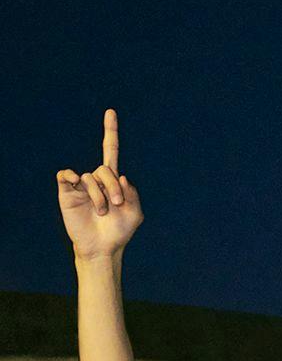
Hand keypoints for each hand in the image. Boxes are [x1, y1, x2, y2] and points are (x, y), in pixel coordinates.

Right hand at [56, 111, 142, 259]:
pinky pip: (66, 175)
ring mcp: (80, 185)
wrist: (102, 248)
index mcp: (113, 180)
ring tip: (102, 211)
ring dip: (100, 195)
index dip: (111, 132)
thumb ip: (133, 193)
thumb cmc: (119, 232)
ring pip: (90, 177)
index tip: (111, 112)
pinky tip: (77, 184)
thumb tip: (120, 176)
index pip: (111, 150)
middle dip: (113, 186)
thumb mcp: (135, 212)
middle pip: (105, 168)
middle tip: (116, 205)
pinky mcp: (67, 191)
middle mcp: (96, 179)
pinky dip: (72, 176)